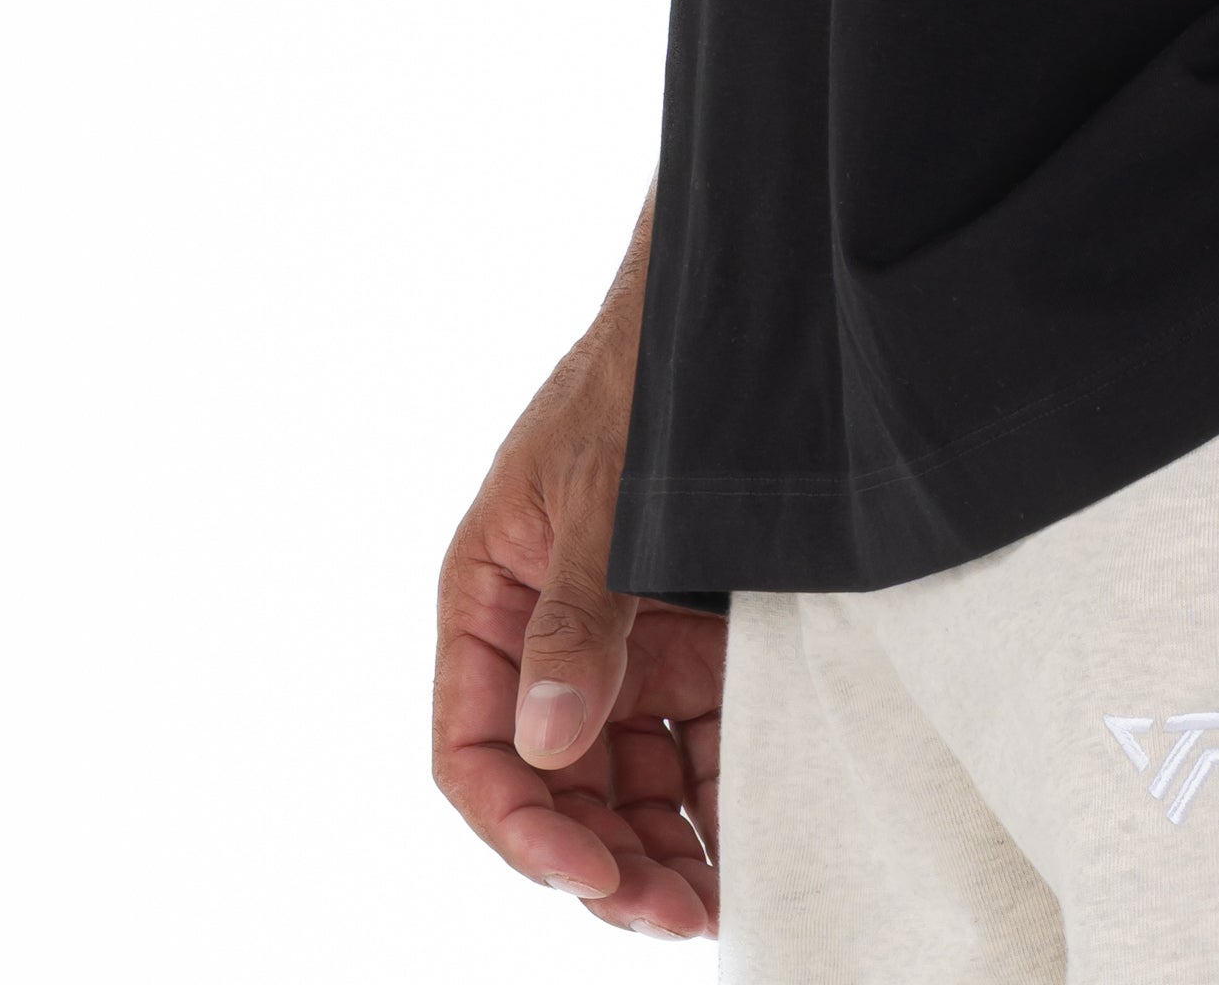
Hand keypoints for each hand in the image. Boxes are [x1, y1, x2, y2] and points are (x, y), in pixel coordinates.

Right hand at [434, 237, 723, 937]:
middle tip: (677, 911)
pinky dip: (708, 793)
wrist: (726, 307)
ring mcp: (613, 643)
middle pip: (550, 787)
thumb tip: (546, 742)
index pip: (471, 752)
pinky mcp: (682, 639)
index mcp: (486, 602)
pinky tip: (748, 834)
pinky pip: (684, 739)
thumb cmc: (639, 377)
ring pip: (618, 781)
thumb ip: (576, 616)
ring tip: (717, 900)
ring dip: (659, 846)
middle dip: (605, 861)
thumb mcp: (598, 494)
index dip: (522, 828)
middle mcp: (539, 638)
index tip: (593, 875)